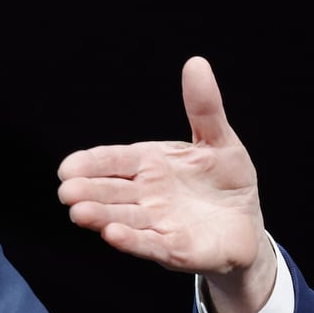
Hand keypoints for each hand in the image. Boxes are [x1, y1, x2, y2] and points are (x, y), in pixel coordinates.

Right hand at [55, 57, 272, 312]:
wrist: (247, 226)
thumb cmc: (227, 182)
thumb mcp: (218, 140)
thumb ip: (204, 108)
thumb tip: (196, 63)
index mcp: (151, 165)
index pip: (114, 160)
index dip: (91, 163)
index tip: (67, 167)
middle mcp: (147, 195)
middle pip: (112, 192)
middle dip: (89, 191)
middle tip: (66, 192)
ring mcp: (159, 223)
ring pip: (124, 219)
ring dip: (101, 217)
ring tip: (80, 213)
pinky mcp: (176, 249)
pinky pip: (151, 244)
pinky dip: (132, 241)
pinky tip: (112, 236)